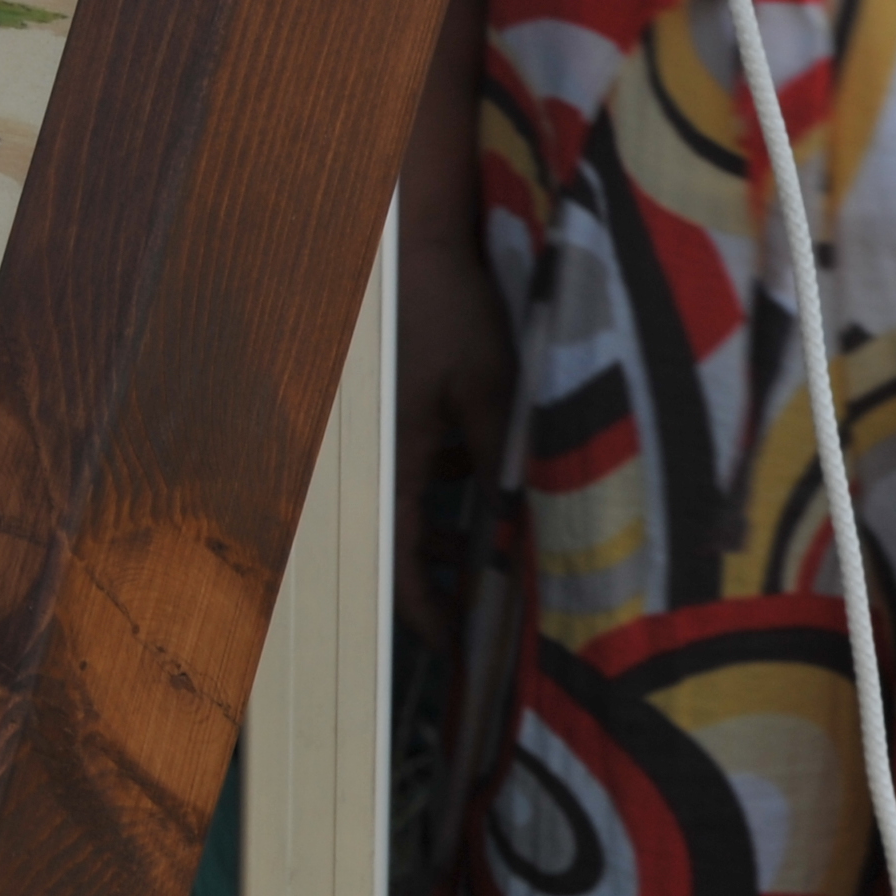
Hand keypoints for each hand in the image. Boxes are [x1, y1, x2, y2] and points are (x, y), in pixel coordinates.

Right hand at [395, 224, 515, 633]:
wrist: (412, 248)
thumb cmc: (448, 313)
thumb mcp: (489, 389)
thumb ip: (501, 459)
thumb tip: (519, 526)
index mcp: (393, 456)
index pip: (400, 555)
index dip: (424, 607)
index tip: (453, 646)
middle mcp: (376, 452)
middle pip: (400, 536)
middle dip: (440, 570)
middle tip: (483, 605)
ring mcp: (381, 430)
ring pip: (410, 500)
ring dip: (444, 524)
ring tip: (492, 540)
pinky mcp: (393, 410)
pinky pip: (414, 464)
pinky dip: (443, 480)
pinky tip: (479, 467)